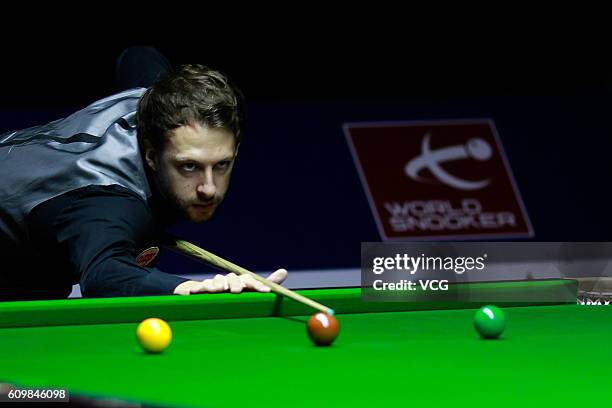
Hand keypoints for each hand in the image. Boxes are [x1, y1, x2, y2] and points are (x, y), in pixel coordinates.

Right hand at [173, 269, 287, 294]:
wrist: (207, 293)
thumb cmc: (233, 293)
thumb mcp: (251, 291)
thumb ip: (267, 283)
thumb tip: (284, 271)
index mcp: (242, 282)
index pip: (251, 281)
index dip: (258, 286)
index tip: (265, 292)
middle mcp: (229, 280)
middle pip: (234, 279)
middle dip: (236, 284)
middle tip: (237, 291)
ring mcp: (215, 283)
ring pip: (218, 281)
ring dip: (218, 284)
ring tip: (219, 290)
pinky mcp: (201, 288)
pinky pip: (200, 286)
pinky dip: (199, 288)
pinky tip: (198, 291)